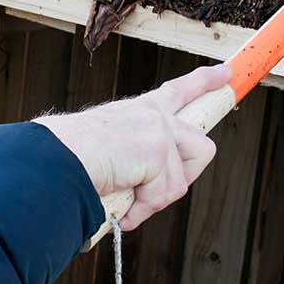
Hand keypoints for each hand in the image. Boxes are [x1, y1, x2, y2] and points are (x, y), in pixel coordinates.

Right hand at [33, 64, 228, 229]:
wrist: (57, 156)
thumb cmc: (67, 157)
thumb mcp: (104, 148)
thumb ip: (128, 159)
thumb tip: (130, 194)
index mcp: (138, 111)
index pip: (176, 91)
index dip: (203, 82)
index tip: (226, 74)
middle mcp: (153, 114)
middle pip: (201, 147)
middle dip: (181, 178)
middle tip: (148, 190)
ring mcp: (159, 130)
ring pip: (180, 181)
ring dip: (153, 199)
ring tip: (124, 195)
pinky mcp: (159, 150)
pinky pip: (163, 195)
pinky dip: (141, 209)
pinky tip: (121, 205)